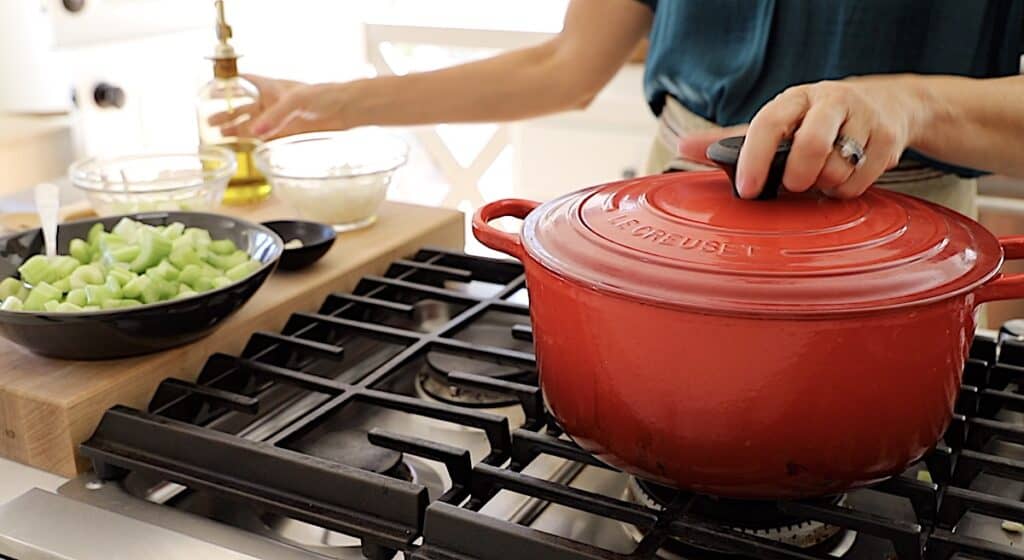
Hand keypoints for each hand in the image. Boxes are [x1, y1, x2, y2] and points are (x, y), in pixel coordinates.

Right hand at [208, 75, 354, 139]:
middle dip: (226, 113)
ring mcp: (280, 118)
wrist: (347, 110)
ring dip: (237, 130)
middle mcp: (273, 102)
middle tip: (208, 121)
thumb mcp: (297, 101)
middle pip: (244, 107)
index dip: (229, 85)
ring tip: (219, 137)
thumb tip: (256, 132)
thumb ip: (276, 116)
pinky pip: (267, 137)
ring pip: (253, 124)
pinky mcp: (289, 132)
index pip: (245, 82)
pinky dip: (255, 142)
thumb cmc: (325, 96)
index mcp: (271, 87)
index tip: (211, 91)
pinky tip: (245, 147)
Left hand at [679, 76, 926, 198]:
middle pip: (811, 146)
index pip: (769, 124)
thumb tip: (683, 147)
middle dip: (798, 177)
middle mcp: (831, 102)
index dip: (755, 159)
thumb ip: (733, 139)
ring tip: (819, 177)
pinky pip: (859, 183)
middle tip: (794, 185)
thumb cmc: (818, 119)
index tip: (748, 190)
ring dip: (823, 185)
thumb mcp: (778, 121)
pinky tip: (841, 179)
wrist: (889, 104)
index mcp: (796, 98)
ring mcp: (864, 119)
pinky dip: (844, 191)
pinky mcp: (889, 141)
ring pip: (837, 168)